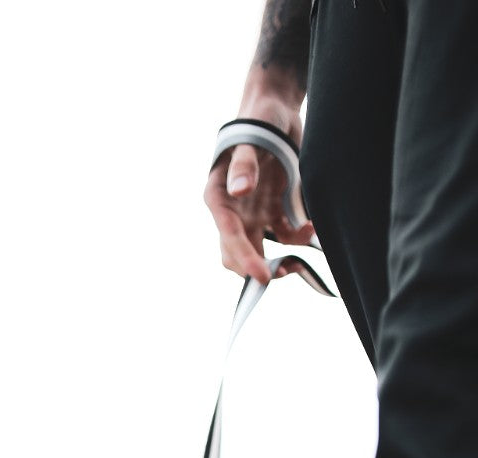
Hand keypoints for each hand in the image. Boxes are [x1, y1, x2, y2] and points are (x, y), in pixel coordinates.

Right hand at [204, 99, 315, 284]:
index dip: (245, 259)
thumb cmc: (260, 117)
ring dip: (279, 260)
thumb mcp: (251, 137)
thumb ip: (243, 164)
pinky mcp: (273, 210)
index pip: (229, 237)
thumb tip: (238, 192)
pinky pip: (283, 235)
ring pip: (260, 251)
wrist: (279, 108)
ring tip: (300, 261)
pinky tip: (312, 229)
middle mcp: (233, 210)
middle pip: (238, 253)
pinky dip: (298, 239)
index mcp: (219, 197)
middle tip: (285, 272)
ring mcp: (253, 213)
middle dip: (258, 268)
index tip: (264, 276)